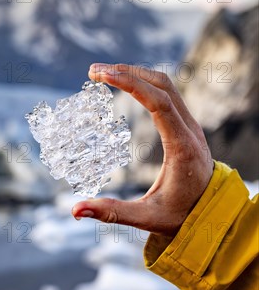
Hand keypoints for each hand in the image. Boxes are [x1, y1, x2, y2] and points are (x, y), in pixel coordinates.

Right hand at [72, 63, 213, 234]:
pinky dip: (143, 83)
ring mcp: (190, 124)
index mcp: (182, 146)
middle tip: (94, 72)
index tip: (104, 75)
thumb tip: (74, 210)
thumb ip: (112, 212)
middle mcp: (190, 129)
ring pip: (165, 85)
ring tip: (103, 74)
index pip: (158, 102)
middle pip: (161, 85)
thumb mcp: (147, 218)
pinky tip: (124, 85)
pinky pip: (166, 93)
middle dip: (127, 72)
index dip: (131, 84)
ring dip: (135, 74)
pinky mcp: (185, 124)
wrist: (214, 214)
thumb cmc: (182, 216)